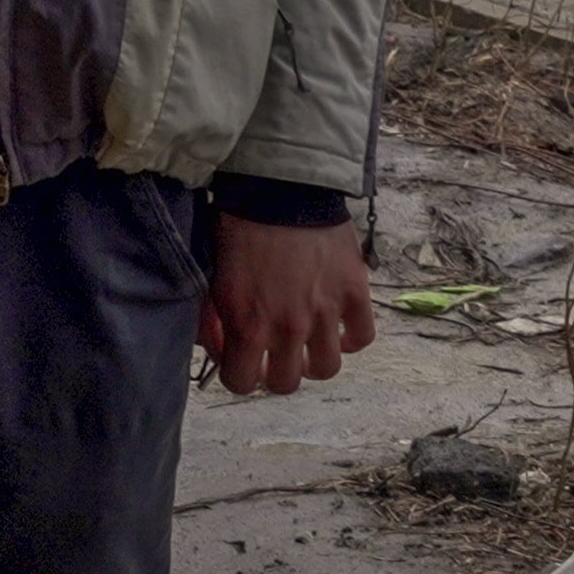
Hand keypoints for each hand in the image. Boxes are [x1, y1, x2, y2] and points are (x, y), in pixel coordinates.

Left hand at [200, 214, 373, 395]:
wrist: (282, 190)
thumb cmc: (240, 229)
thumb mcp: (213, 277)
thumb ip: (213, 319)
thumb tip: (217, 347)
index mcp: (248, 325)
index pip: (242, 384)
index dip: (238, 375)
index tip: (240, 359)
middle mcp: (288, 327)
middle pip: (286, 384)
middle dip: (275, 372)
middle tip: (273, 353)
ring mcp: (325, 312)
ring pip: (327, 369)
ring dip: (313, 362)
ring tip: (306, 344)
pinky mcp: (354, 293)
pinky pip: (361, 337)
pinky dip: (349, 339)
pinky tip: (336, 328)